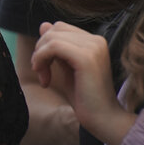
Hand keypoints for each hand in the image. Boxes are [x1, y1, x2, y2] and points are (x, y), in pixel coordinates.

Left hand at [32, 22, 134, 144]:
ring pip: (51, 37)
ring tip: (43, 77)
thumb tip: (43, 24)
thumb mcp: (66, 67)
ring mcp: (93, 47)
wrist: (104, 119)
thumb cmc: (85, 98)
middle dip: (40, 50)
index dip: (45, 46)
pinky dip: (41, 59)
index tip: (43, 69)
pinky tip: (44, 78)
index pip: (59, 28)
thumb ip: (57, 47)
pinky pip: (53, 46)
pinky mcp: (86, 58)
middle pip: (54, 30)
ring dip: (39, 57)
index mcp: (94, 41)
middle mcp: (96, 40)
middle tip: (41, 73)